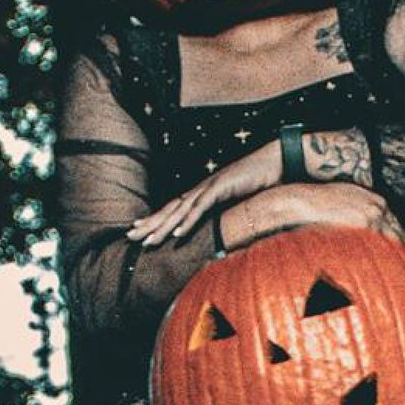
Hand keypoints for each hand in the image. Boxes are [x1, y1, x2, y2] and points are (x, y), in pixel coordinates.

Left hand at [127, 143, 282, 248]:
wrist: (273, 163)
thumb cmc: (256, 183)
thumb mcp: (235, 203)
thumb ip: (224, 214)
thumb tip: (217, 231)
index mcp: (201, 193)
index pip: (173, 208)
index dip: (155, 218)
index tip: (138, 228)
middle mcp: (200, 189)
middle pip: (170, 209)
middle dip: (150, 223)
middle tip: (131, 235)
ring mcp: (209, 187)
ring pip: (181, 210)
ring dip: (164, 226)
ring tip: (148, 241)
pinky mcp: (221, 188)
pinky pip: (201, 208)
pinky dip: (189, 221)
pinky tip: (177, 233)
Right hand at [221, 181, 404, 251]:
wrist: (299, 201)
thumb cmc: (313, 209)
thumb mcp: (337, 211)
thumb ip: (350, 223)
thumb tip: (354, 242)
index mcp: (372, 201)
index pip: (395, 223)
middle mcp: (377, 205)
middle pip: (400, 230)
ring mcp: (373, 212)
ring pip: (397, 236)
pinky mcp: (366, 220)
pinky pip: (385, 240)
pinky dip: (397, 252)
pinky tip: (404, 263)